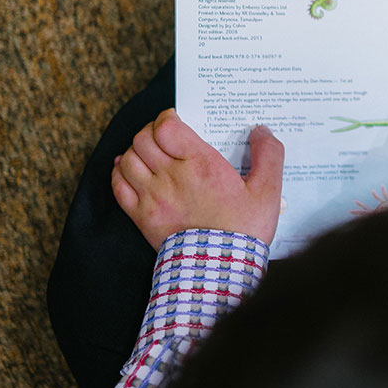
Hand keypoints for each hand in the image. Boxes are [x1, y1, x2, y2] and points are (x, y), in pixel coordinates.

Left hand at [111, 108, 284, 251]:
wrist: (221, 269)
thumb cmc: (244, 230)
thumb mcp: (268, 191)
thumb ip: (269, 155)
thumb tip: (262, 130)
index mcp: (200, 164)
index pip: (166, 126)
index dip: (167, 118)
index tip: (176, 120)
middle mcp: (171, 176)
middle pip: (144, 139)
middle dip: (151, 131)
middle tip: (164, 136)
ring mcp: (152, 196)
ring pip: (128, 158)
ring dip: (136, 150)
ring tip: (149, 153)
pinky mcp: (142, 216)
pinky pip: (118, 185)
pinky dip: (119, 173)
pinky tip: (127, 170)